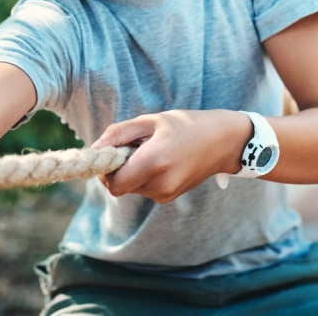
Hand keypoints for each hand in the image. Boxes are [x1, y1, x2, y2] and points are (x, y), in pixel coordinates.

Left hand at [91, 109, 245, 203]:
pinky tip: (163, 160)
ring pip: (132, 188)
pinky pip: (145, 189)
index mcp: (154, 162)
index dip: (106, 169)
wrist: (224, 141)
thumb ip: (119, 134)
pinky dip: (145, 176)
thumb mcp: (151, 121)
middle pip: (119, 187)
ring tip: (153, 151)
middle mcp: (159, 184)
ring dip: (133, 172)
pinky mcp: (170, 197)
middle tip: (134, 147)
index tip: (112, 152)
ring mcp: (166, 194)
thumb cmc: (187, 125)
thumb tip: (93, 149)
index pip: (112, 183)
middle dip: (119, 169)